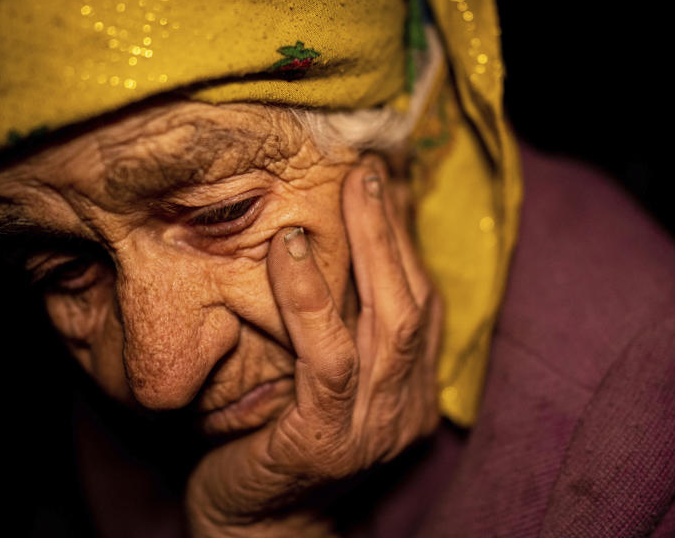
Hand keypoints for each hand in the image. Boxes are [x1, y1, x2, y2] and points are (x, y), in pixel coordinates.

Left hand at [186, 156, 442, 536]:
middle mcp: (406, 407)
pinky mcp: (327, 440)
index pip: (421, 303)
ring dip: (372, 248)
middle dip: (394, 230)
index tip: (382, 184)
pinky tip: (287, 253)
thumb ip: (338, 326)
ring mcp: (374, 427)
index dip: (404, 239)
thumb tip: (329, 246)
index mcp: (410, 389)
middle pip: (415, 303)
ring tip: (350, 189)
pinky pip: (329, 361)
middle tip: (369, 171)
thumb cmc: (273, 439)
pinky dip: (311, 302)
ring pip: (388, 323)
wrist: (253, 525)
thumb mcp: (316, 377)